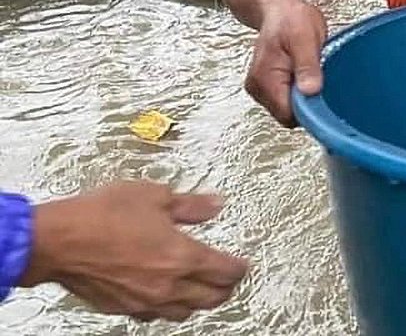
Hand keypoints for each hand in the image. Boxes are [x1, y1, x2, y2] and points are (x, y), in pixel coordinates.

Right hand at [19, 181, 247, 321]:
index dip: (239, 268)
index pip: (225, 272)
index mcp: (183, 257)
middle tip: (228, 279)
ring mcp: (143, 301)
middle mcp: (168, 285)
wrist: (58, 240)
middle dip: (225, 289)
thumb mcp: (156, 196)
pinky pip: (154, 316)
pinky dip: (166, 308)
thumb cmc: (103, 215)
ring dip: (198, 302)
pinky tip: (164, 295)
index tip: (242, 263)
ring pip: (184, 313)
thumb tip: (216, 204)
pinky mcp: (121, 308)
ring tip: (201, 288)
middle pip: (211, 299)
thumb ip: (191, 205)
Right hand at [245, 0, 327, 126]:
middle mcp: (258, 88)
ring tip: (309, 72)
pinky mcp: (267, 87)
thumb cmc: (290, 19)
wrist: (277, 9)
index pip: (288, 114)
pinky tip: (303, 74)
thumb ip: (307, 66)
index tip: (323, 94)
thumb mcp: (305, 37)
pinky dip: (298, 91)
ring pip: (289, 109)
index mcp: (265, 78)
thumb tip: (311, 91)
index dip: (309, 109)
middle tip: (317, 76)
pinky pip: (287, 100)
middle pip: (288, 115)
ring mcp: (261, 89)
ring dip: (303, 96)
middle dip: (307, 102)